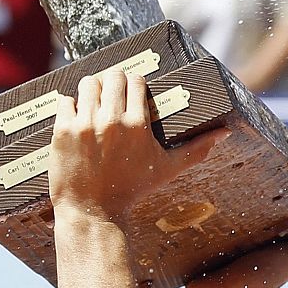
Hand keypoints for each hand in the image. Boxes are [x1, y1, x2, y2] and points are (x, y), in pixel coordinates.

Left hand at [49, 70, 226, 221]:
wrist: (95, 210)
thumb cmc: (133, 189)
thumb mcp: (169, 168)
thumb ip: (197, 148)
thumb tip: (224, 133)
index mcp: (138, 125)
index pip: (136, 82)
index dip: (135, 82)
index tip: (132, 89)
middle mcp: (111, 120)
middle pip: (112, 77)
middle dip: (114, 81)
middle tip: (113, 91)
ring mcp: (85, 124)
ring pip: (87, 83)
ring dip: (92, 88)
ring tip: (94, 98)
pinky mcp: (62, 131)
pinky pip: (64, 101)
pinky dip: (70, 103)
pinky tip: (76, 113)